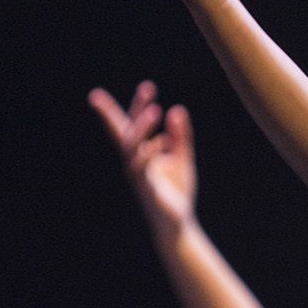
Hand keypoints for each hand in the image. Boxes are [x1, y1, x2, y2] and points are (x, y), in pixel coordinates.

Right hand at [90, 81, 197, 235]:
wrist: (177, 222)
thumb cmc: (175, 191)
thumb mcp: (181, 158)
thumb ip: (179, 136)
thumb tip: (177, 109)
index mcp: (142, 152)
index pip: (134, 125)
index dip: (138, 105)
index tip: (148, 85)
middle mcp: (134, 160)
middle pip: (126, 130)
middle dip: (131, 109)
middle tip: (145, 88)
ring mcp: (137, 173)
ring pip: (131, 146)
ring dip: (142, 127)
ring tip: (155, 110)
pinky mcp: (145, 187)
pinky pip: (140, 168)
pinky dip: (147, 153)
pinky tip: (159, 142)